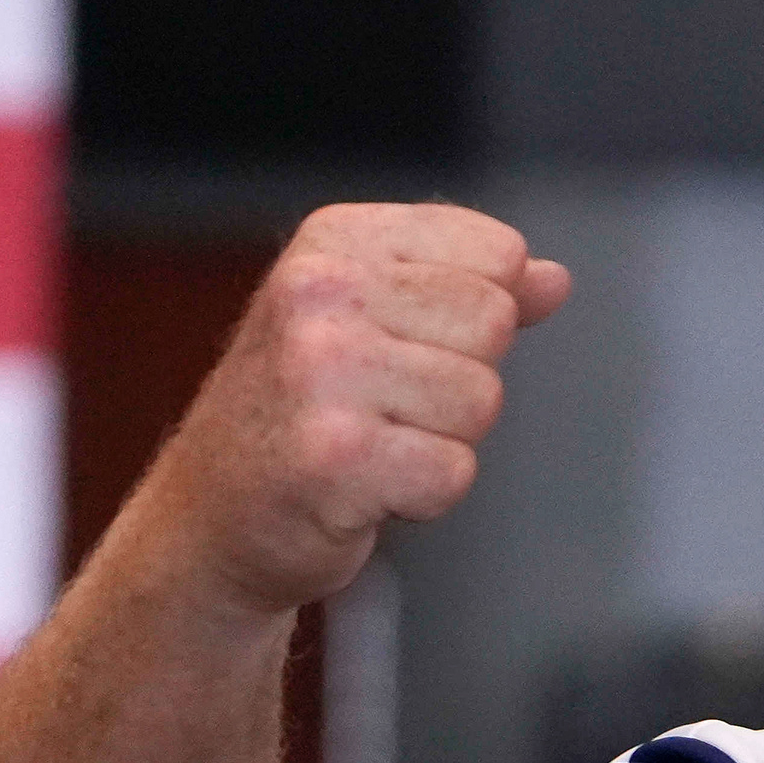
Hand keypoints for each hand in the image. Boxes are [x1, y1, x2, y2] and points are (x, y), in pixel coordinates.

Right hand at [131, 203, 573, 616]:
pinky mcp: (335, 456)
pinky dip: (423, 496)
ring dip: (441, 440)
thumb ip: (466, 291)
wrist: (210, 520)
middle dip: (461, 379)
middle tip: (386, 408)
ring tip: (372, 446)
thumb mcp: (370, 324)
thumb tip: (554, 279)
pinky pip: (454, 471)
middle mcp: (320, 292)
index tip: (408, 346)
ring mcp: (321, 371)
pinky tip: (365, 488)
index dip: (478, 317)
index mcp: (334, 242)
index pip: (497, 252)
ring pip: (481, 399)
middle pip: (494, 322)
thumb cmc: (296, 419)